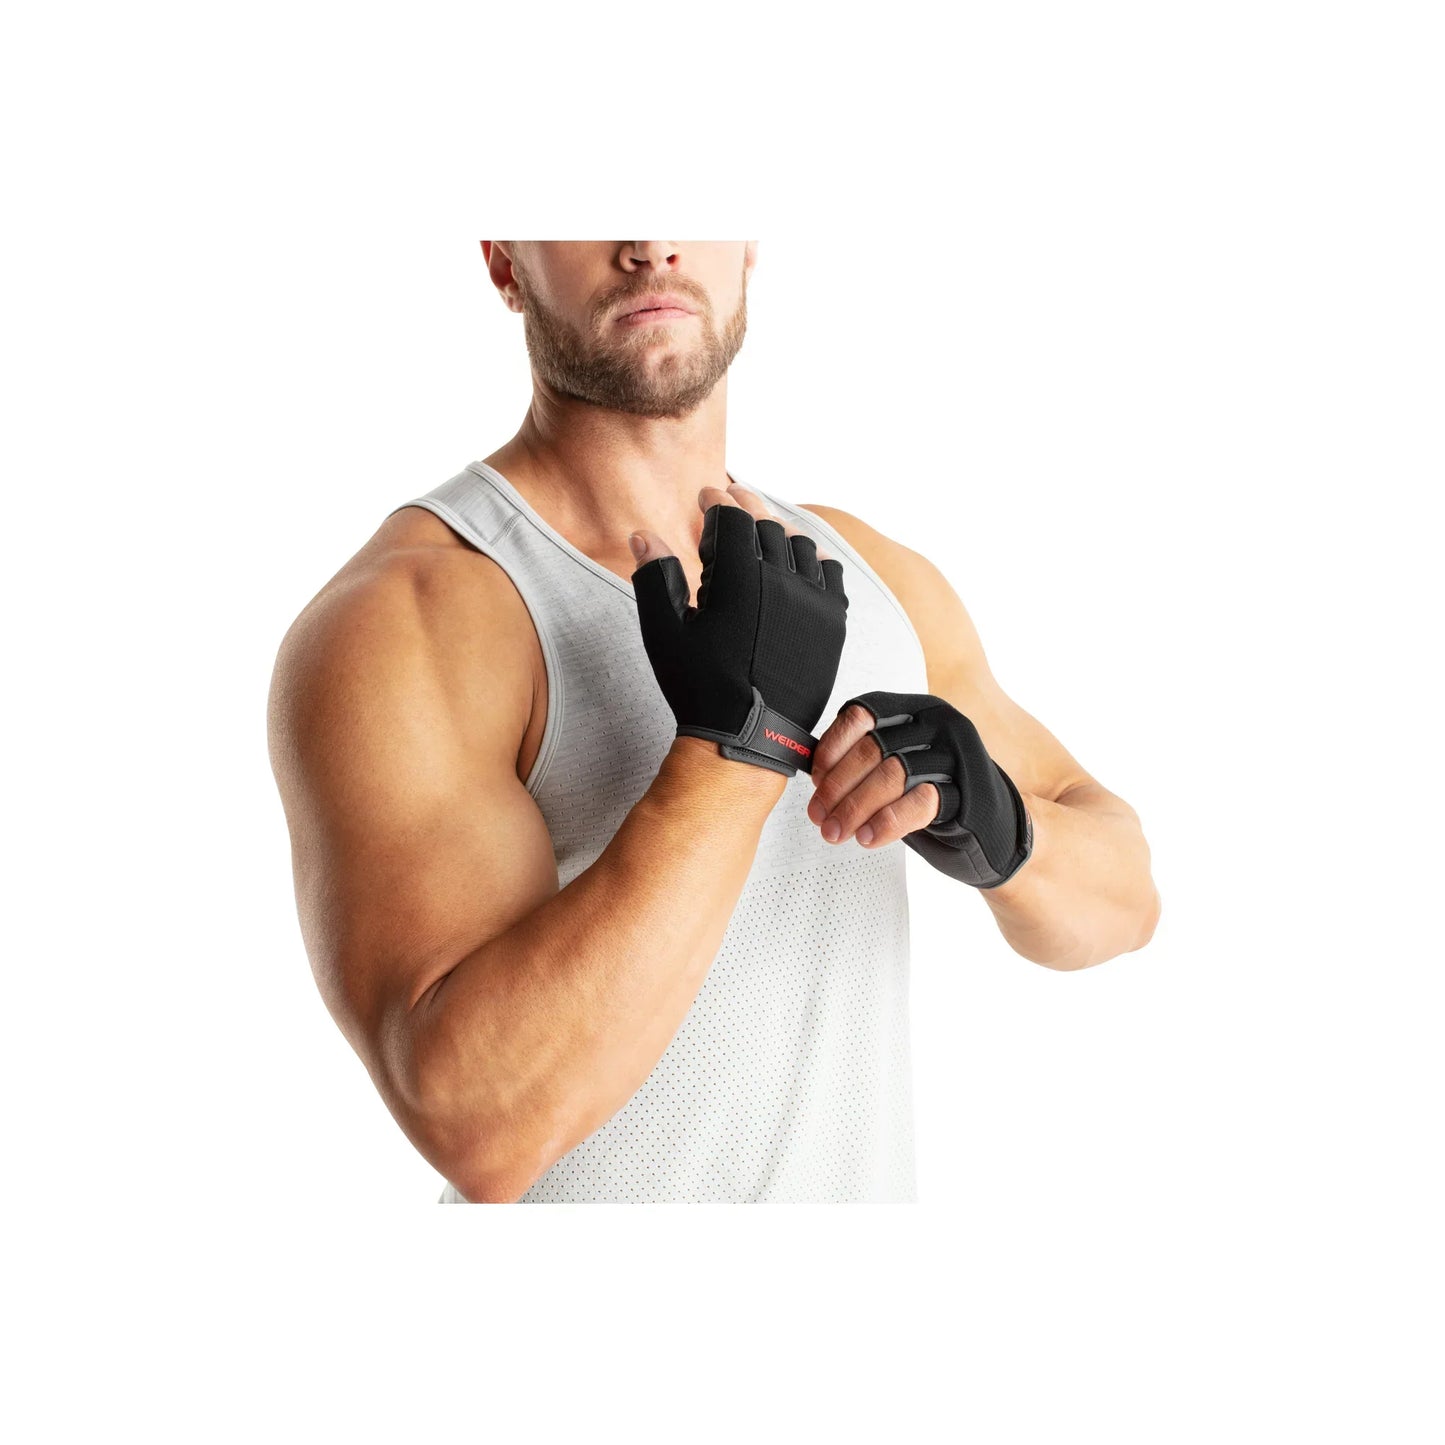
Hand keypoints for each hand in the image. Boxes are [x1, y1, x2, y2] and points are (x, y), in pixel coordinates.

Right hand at [630, 483, 848, 777]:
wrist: (747, 737)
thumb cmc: (699, 686)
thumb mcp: (664, 633)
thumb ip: (655, 577)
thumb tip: (643, 534)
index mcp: (739, 580)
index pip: (733, 517)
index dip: (717, 501)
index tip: (706, 498)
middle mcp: (782, 583)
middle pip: (767, 524)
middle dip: (746, 508)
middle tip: (731, 502)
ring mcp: (813, 603)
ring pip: (801, 544)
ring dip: (779, 530)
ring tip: (762, 531)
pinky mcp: (832, 624)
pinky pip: (831, 575)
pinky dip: (815, 560)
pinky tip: (801, 561)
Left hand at [807, 690, 1032, 887]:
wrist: (996, 832)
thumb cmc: (939, 797)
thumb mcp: (900, 769)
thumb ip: (867, 764)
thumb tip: (816, 778)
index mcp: (914, 709)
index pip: (861, 714)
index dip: (832, 748)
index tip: (815, 782)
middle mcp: (938, 723)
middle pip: (873, 748)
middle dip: (837, 788)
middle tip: (820, 817)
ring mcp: (957, 755)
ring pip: (893, 774)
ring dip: (856, 808)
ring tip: (837, 832)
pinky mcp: (970, 791)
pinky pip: (920, 803)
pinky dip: (887, 822)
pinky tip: (869, 838)